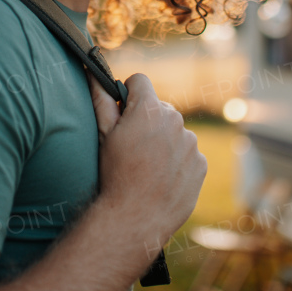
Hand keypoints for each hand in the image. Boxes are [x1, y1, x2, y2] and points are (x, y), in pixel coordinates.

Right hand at [88, 73, 206, 248]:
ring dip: (163, 141)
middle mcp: (175, 120)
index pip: (140, 81)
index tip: (123, 111)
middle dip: (147, 120)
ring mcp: (191, 142)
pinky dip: (177, 161)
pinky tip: (162, 178)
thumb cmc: (115, 173)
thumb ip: (101, 98)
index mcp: (149, 108)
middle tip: (133, 147)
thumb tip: (91, 72)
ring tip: (147, 167)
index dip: (128, 93)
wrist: (136, 218)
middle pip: (159, 109)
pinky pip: (188, 154)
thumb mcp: (103, 134)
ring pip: (175, 132)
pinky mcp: (201, 163)